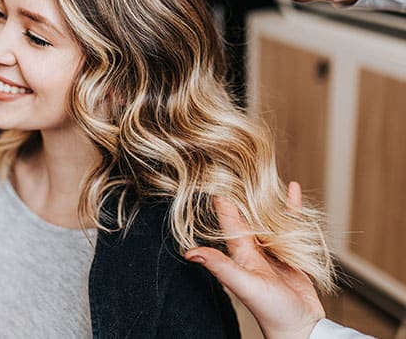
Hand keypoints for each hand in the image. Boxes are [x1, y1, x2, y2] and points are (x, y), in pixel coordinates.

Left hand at [184, 182, 324, 338]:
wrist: (300, 326)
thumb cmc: (271, 310)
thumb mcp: (243, 284)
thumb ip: (219, 266)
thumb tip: (188, 252)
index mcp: (240, 251)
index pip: (228, 219)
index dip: (222, 198)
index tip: (214, 175)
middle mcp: (253, 248)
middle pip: (247, 213)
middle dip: (242, 192)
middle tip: (237, 166)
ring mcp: (272, 249)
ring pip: (267, 216)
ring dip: (265, 197)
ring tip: (262, 174)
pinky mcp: (290, 251)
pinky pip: (290, 223)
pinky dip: (291, 206)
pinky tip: (292, 190)